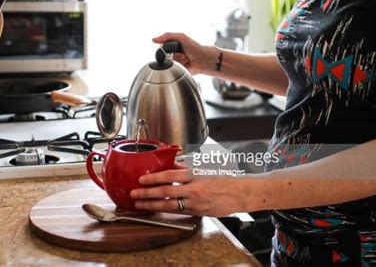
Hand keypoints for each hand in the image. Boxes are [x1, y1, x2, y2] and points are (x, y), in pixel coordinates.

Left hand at [130, 167, 253, 216]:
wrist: (240, 194)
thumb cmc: (224, 180)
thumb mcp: (203, 169)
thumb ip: (185, 167)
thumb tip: (170, 162)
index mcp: (195, 175)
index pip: (170, 175)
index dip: (154, 177)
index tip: (142, 179)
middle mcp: (194, 190)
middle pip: (166, 192)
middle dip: (147, 193)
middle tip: (134, 193)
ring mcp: (196, 203)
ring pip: (169, 205)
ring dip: (152, 205)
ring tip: (140, 204)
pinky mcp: (198, 213)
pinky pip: (178, 211)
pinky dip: (165, 209)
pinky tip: (156, 208)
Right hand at [152, 33, 214, 74]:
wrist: (204, 59)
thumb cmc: (195, 47)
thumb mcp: (181, 37)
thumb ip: (167, 36)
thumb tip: (153, 39)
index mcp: (172, 47)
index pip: (161, 49)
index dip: (166, 49)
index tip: (174, 48)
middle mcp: (173, 56)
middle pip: (164, 57)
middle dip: (173, 55)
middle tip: (182, 54)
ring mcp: (176, 64)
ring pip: (169, 65)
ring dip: (178, 61)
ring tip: (185, 58)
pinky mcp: (179, 71)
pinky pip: (174, 71)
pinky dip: (180, 67)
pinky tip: (186, 64)